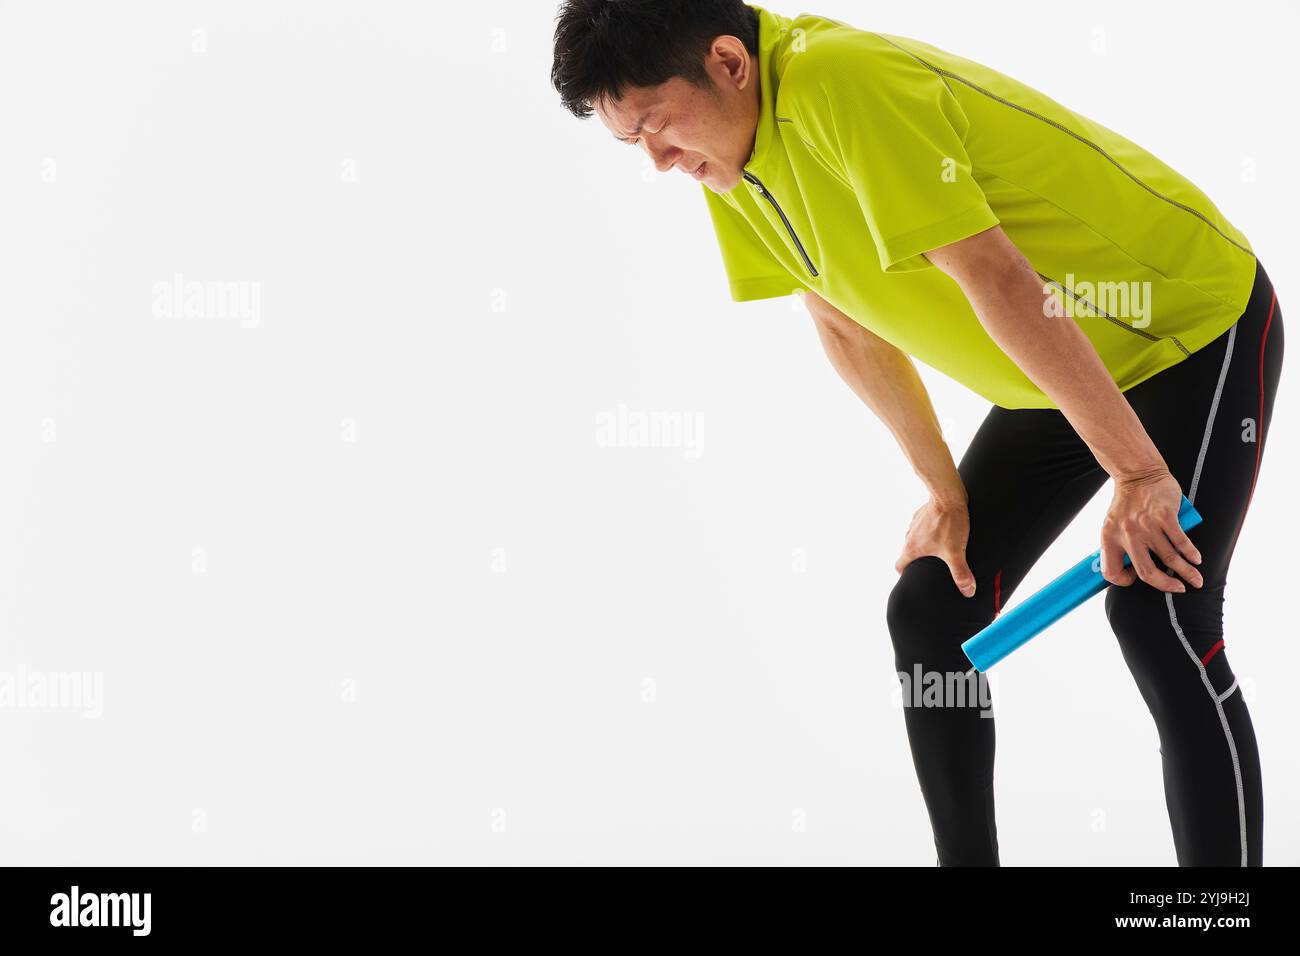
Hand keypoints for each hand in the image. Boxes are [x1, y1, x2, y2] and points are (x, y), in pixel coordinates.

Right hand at [896, 496, 975, 596]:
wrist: (948, 495)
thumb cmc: (949, 523)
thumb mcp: (956, 552)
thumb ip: (961, 573)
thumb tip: (968, 592)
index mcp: (912, 548)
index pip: (899, 565)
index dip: (904, 573)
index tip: (910, 577)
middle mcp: (909, 536)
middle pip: (907, 552)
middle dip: (916, 559)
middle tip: (929, 565)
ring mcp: (915, 523)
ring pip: (915, 538)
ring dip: (923, 543)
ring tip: (938, 547)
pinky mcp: (923, 513)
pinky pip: (922, 525)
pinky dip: (929, 530)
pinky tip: (942, 530)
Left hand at [1100, 469, 1202, 592]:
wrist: (1138, 473)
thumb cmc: (1127, 502)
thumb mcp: (1112, 524)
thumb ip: (1119, 544)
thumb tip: (1130, 570)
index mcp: (1108, 537)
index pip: (1111, 571)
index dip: (1124, 580)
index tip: (1136, 577)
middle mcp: (1127, 534)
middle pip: (1146, 571)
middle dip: (1165, 585)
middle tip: (1178, 589)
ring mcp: (1147, 525)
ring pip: (1170, 558)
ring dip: (1186, 572)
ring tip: (1195, 579)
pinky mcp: (1165, 516)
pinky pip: (1181, 541)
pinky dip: (1191, 553)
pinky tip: (1196, 559)